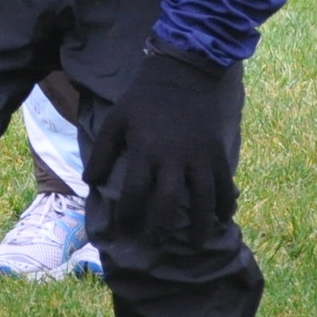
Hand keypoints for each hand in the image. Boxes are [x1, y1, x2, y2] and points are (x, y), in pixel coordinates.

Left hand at [86, 49, 235, 242]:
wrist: (183, 72)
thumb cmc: (145, 98)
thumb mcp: (117, 119)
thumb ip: (102, 152)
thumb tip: (90, 182)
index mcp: (144, 151)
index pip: (134, 194)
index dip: (128, 216)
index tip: (125, 230)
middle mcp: (172, 158)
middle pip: (167, 204)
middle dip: (160, 229)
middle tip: (156, 244)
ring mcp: (199, 156)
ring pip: (202, 200)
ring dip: (201, 226)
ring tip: (197, 243)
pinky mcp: (217, 152)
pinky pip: (225, 184)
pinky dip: (226, 203)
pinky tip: (224, 217)